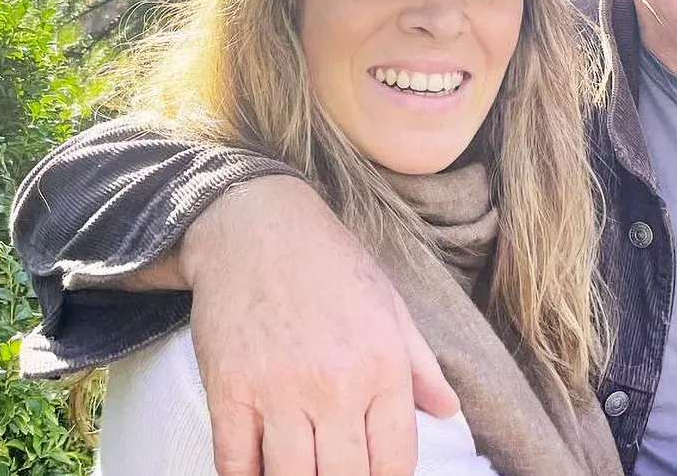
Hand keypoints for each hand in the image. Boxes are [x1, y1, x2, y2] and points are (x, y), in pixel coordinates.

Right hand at [179, 174, 460, 475]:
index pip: (395, 462)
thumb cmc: (331, 264)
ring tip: (305, 469)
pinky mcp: (228, 389)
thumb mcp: (390, 306)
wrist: (256, 225)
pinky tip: (260, 470)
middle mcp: (334, 382)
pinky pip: (235, 464)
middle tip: (338, 470)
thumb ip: (421, 365)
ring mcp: (277, 389)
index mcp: (383, 364)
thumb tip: (448, 412)